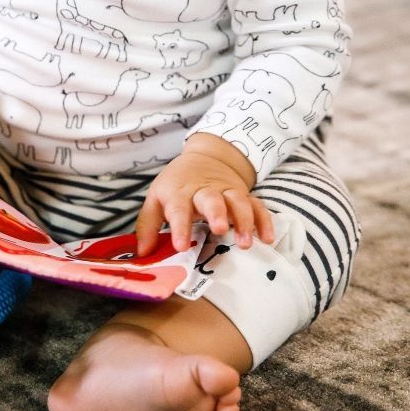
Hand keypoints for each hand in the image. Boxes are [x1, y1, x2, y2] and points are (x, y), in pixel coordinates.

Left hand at [135, 145, 276, 255]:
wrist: (206, 157)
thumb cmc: (177, 185)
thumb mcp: (157, 198)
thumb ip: (147, 225)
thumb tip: (142, 253)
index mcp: (179, 192)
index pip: (178, 208)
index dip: (179, 226)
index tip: (180, 246)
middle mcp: (204, 190)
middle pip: (211, 199)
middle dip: (217, 213)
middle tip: (219, 230)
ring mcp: (227, 191)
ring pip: (238, 201)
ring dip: (244, 220)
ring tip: (245, 243)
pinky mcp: (244, 195)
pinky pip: (257, 206)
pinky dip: (264, 220)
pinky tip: (267, 238)